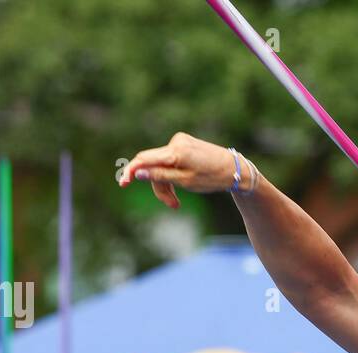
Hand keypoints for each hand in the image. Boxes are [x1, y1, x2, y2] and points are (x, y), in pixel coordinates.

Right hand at [118, 132, 247, 208]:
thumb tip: (137, 173)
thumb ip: (160, 176)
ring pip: (161, 165)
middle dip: (158, 187)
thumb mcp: (186, 181)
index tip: (123, 184)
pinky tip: (182, 185)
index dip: (131, 171)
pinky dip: (172, 176)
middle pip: (153, 165)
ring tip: (177, 202)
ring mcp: (180, 141)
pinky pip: (170, 161)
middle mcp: (176, 142)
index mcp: (176, 152)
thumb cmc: (212, 177)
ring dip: (166, 184)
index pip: (144, 159)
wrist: (235, 169)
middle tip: (171, 205)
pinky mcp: (184, 144)